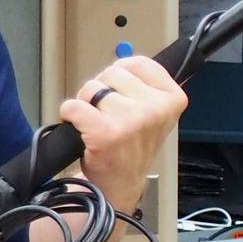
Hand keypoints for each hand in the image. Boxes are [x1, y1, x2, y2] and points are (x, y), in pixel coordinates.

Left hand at [59, 56, 189, 212]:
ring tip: (97, 126)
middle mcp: (156, 109)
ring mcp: (132, 121)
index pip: (138, 63)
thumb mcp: (155, 113)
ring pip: (91, 89)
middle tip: (108, 115)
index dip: (121, 77)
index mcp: (173, 99)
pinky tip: (81, 131)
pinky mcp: (106, 133)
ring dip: (86, 106)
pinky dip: (69, 116)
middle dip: (103, 91)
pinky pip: (74, 106)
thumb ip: (145, 84)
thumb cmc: (132, 147)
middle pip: (112, 73)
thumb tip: (126, 56)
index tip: (123, 95)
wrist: (120, 184)